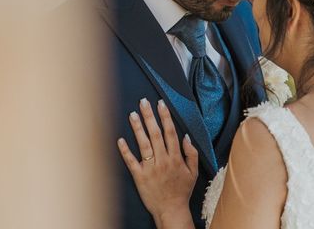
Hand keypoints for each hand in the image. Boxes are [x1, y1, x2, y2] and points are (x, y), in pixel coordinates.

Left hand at [117, 98, 197, 227]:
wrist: (171, 210)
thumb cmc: (181, 191)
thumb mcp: (194, 173)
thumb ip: (191, 154)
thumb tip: (186, 136)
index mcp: (175, 158)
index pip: (170, 132)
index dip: (165, 117)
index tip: (160, 104)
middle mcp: (163, 161)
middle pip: (156, 134)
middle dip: (150, 116)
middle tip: (144, 102)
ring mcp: (150, 168)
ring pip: (144, 144)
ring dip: (138, 128)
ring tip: (133, 114)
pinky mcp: (139, 176)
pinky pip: (131, 161)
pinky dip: (125, 150)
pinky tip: (120, 139)